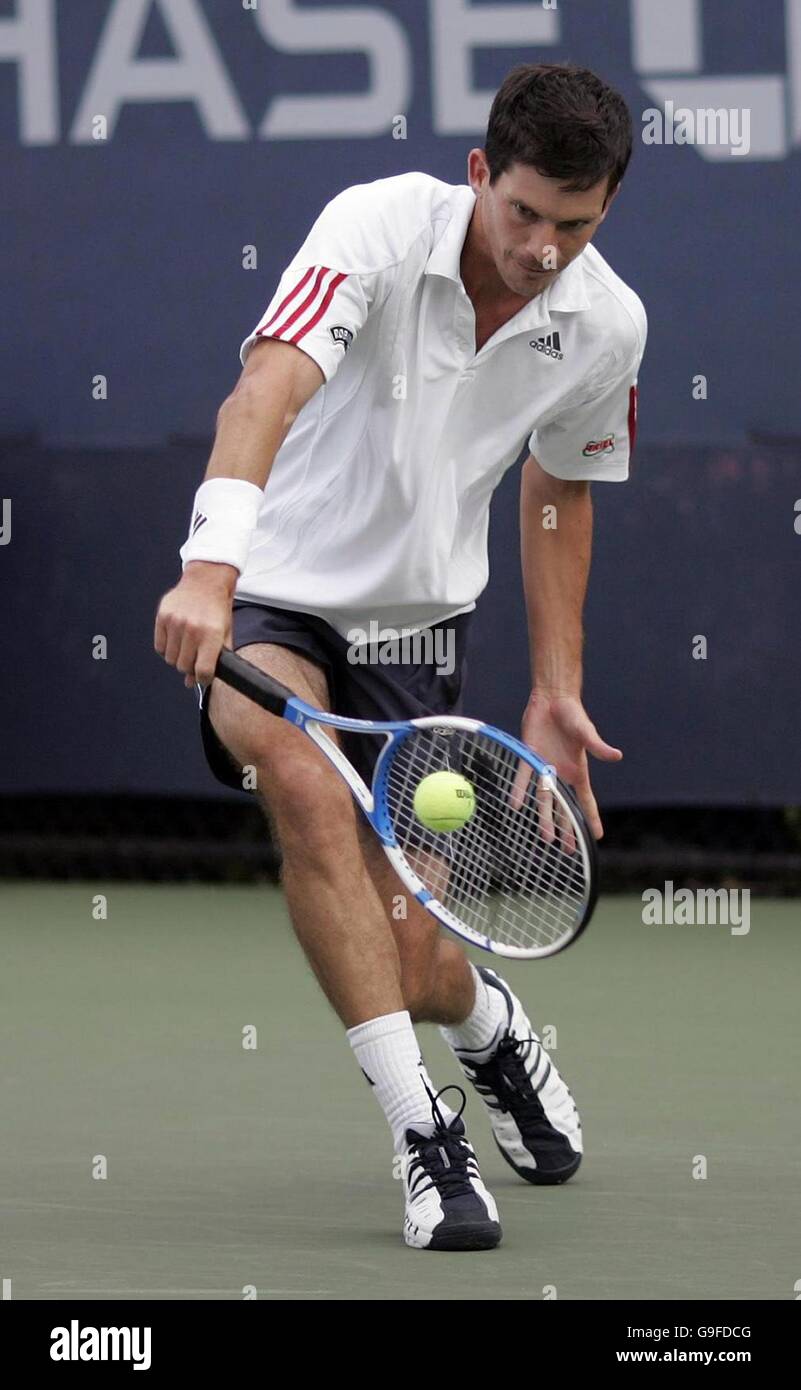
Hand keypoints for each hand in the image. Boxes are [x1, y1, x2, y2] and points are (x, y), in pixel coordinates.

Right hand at [154, 561, 236, 688]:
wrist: (206, 581)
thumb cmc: (217, 609)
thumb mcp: (224, 633)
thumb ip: (215, 659)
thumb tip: (195, 681)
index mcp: (212, 634)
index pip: (203, 670)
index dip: (203, 678)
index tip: (203, 676)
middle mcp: (193, 629)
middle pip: (184, 666)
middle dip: (190, 667)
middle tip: (195, 657)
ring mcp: (176, 622)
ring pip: (170, 659)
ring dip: (178, 658)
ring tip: (186, 646)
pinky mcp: (162, 617)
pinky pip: (160, 647)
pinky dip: (167, 648)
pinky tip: (176, 640)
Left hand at [512, 690, 621, 840]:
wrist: (552, 699)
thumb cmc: (574, 715)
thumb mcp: (587, 732)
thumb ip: (598, 747)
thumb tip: (617, 756)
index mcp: (578, 771)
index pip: (587, 800)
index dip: (592, 818)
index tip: (597, 836)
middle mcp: (561, 773)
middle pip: (565, 806)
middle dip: (568, 828)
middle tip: (570, 849)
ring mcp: (544, 767)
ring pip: (544, 798)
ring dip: (545, 818)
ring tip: (546, 838)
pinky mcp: (529, 757)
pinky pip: (523, 777)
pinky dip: (519, 790)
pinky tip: (515, 805)